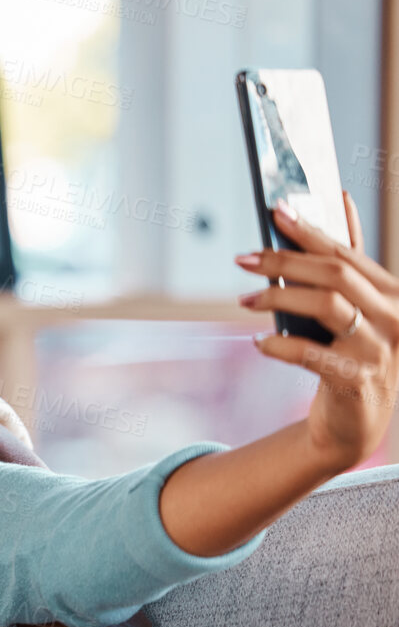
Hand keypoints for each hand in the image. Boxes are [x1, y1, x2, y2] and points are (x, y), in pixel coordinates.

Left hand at [237, 192, 398, 470]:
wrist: (354, 424)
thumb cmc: (351, 357)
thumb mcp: (358, 309)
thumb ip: (350, 263)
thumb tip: (341, 202)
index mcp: (394, 294)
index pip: (347, 253)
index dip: (309, 231)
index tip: (276, 212)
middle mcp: (395, 318)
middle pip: (335, 274)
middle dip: (284, 260)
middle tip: (243, 259)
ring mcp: (380, 350)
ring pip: (326, 304)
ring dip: (277, 297)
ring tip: (245, 300)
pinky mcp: (358, 379)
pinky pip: (311, 354)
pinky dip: (279, 346)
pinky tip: (259, 344)